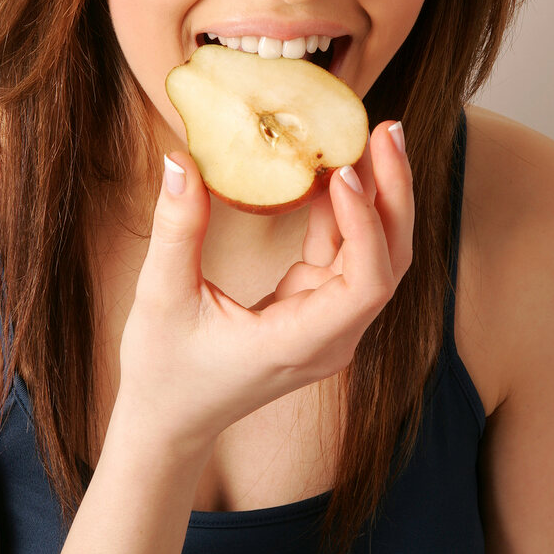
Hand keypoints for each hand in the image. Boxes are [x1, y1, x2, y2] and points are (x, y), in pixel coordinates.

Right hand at [113, 122, 412, 452]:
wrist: (169, 422)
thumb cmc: (163, 372)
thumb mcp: (160, 297)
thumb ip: (176, 230)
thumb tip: (180, 160)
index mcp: (301, 343)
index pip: (366, 284)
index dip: (366, 225)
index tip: (343, 173)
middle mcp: (331, 337)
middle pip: (389, 262)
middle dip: (393, 194)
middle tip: (385, 130)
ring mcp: (328, 325)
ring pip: (375, 256)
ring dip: (376, 198)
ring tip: (371, 138)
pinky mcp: (316, 310)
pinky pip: (344, 255)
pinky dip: (343, 212)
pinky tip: (333, 171)